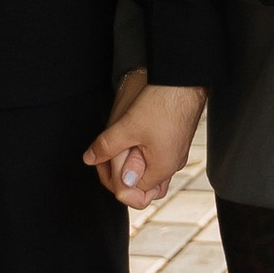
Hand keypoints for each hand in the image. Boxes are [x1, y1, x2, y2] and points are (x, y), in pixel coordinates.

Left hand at [84, 72, 205, 210]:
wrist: (183, 78)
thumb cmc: (163, 102)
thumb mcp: (127, 126)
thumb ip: (106, 146)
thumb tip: (90, 159)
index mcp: (163, 169)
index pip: (133, 194)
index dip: (113, 181)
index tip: (102, 162)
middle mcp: (172, 165)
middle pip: (143, 188)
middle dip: (121, 177)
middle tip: (106, 158)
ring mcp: (174, 153)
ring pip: (149, 172)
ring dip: (130, 164)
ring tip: (117, 148)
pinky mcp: (174, 140)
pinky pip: (155, 157)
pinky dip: (140, 154)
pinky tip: (130, 139)